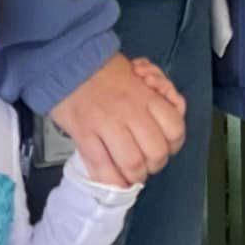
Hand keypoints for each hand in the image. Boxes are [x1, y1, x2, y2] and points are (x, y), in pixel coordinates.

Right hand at [54, 52, 187, 188]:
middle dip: (155, 165)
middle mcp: (131, 112)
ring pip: (132, 163)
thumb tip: (173, 107)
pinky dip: (110, 180)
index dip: (174, 144)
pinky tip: (114, 182)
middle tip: (148, 164)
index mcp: (147, 96)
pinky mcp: (84, 135)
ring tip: (131, 175)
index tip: (166, 147)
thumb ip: (160, 93)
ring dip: (134, 176)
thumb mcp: (143, 73)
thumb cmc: (107, 69)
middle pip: (156, 152)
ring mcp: (106, 125)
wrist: (69, 63)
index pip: (175, 129)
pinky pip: (101, 167)